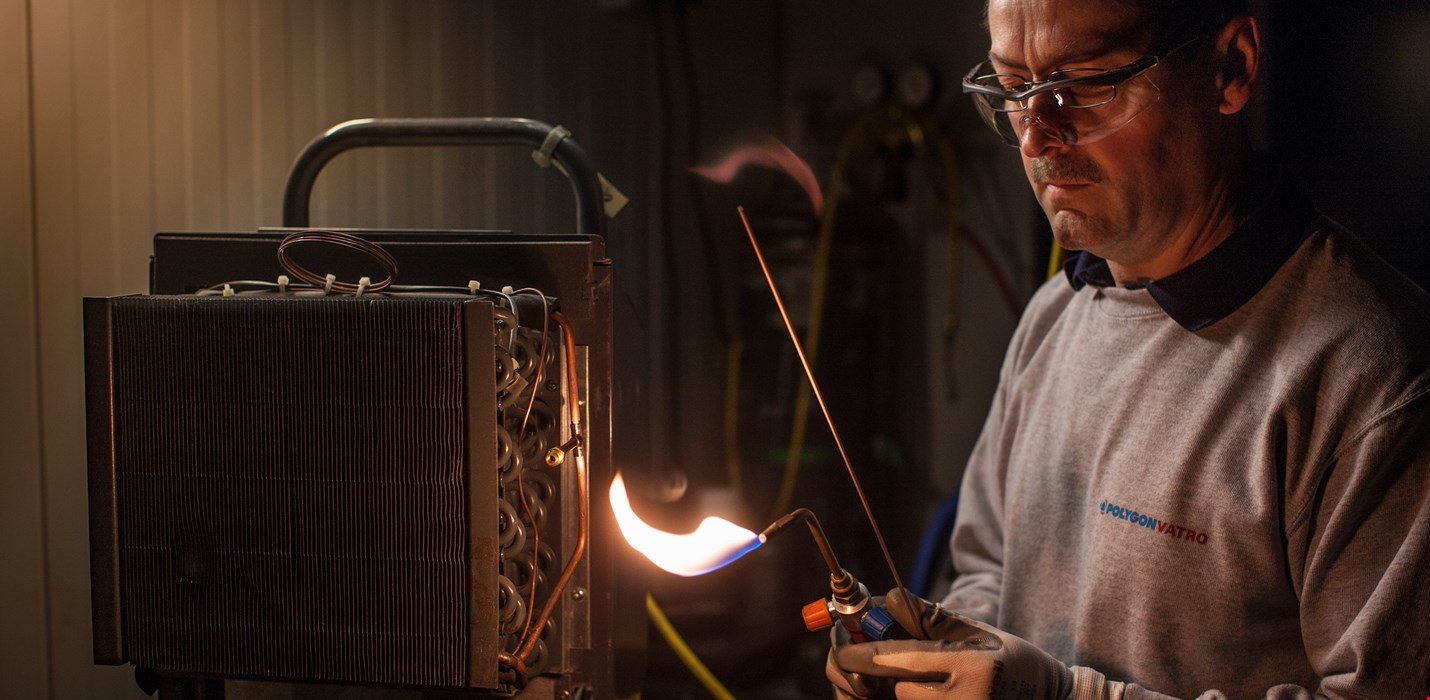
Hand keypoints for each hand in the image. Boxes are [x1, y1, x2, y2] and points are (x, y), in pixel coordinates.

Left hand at [826, 588, 1122, 699]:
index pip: (901, 661)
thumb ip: (931, 617)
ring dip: (906, 694)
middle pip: (898, 689)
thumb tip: (888, 598)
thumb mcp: (977, 632)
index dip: (863, 655)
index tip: (842, 651)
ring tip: (931, 682)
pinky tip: (928, 692)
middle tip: (880, 663)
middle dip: (886, 675)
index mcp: (972, 667)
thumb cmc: (1011, 661)